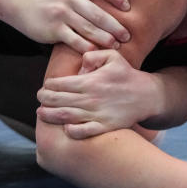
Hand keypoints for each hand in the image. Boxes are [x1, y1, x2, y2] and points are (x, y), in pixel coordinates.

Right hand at [12, 0, 130, 53]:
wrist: (24, 5)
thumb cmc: (55, 1)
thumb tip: (118, 9)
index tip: (129, 8)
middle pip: (98, 14)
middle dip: (115, 26)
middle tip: (127, 36)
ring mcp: (61, 14)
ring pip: (88, 28)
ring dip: (104, 38)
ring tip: (116, 45)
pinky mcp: (54, 29)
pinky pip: (74, 40)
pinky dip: (86, 46)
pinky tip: (95, 51)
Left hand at [36, 49, 156, 137]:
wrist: (146, 96)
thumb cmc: (126, 74)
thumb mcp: (112, 56)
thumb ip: (93, 55)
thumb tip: (80, 64)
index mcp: (90, 80)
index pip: (61, 84)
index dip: (49, 85)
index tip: (46, 87)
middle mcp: (91, 98)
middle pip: (59, 100)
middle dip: (45, 100)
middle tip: (39, 99)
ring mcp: (97, 114)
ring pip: (66, 117)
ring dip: (50, 115)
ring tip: (41, 113)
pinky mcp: (104, 127)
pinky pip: (84, 132)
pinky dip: (72, 131)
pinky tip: (65, 128)